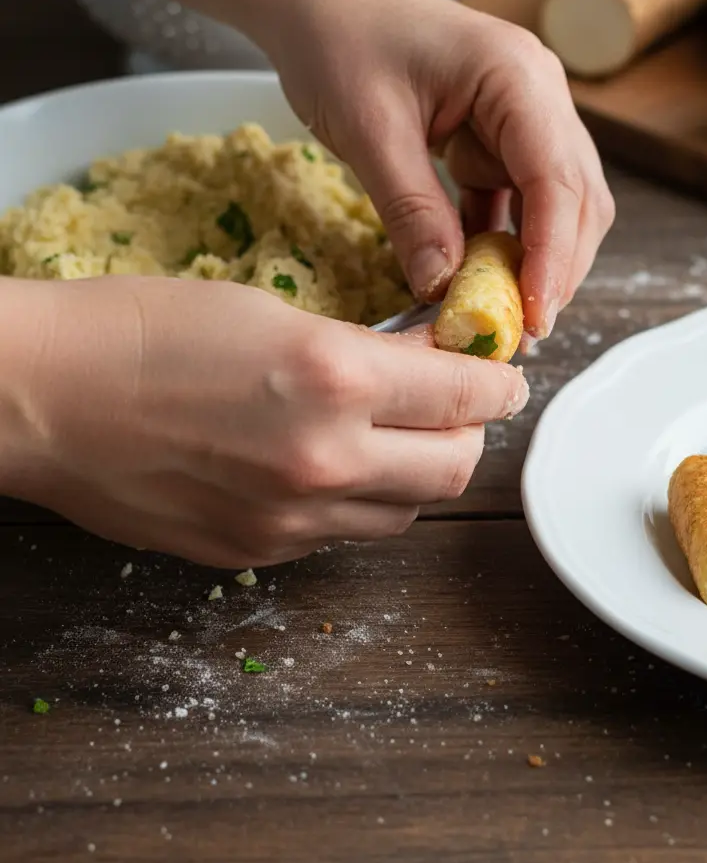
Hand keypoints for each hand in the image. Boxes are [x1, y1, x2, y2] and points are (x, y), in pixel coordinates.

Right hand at [0, 277, 527, 567]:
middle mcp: (326, 459)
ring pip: (408, 511)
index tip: (504, 373)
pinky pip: (346, 533)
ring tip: (402, 436)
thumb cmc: (142, 328)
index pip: (467, 393)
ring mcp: (291, 518)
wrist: (40, 396)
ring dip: (423, 472)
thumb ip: (365, 348)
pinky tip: (340, 467)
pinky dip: (365, 501)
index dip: (499, 381)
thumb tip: (424, 362)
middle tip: (461, 406)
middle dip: (473, 433)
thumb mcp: (273, 310)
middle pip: (457, 467)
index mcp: (335, 377)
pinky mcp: (256, 553)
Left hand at [260, 0, 615, 341]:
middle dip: (555, 267)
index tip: (535, 317)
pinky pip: (516, 201)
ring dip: (534, 260)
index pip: (558, 181)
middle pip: (576, 198)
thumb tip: (443, 290)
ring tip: (502, 313)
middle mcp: (538, 96)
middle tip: (520, 330)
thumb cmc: (337, 41)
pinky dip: (502, 243)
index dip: (553, 256)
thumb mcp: (370, 133)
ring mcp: (523, 117)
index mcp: (518, 78)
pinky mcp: (497, 138)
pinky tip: (479, 279)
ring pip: (555, 205)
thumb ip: (413, 213)